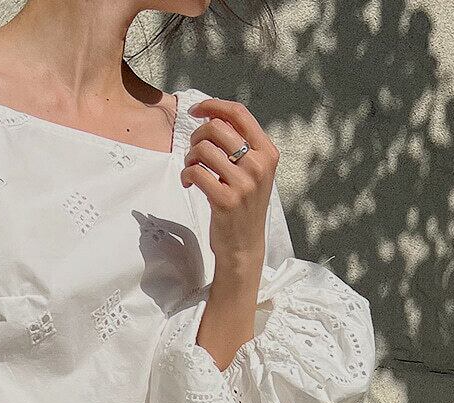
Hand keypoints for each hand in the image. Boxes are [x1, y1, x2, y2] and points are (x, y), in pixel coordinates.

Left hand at [181, 97, 277, 277]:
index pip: (239, 114)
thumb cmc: (244, 206)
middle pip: (217, 128)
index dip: (213, 105)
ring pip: (203, 149)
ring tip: (191, 169)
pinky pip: (195, 172)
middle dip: (198, 135)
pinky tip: (188, 183)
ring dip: (190, 156)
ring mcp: (243, 184)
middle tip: (194, 151)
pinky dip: (186, 174)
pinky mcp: (225, 200)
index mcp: (267, 152)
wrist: (244, 245)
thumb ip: (241, 145)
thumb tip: (213, 116)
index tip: (196, 110)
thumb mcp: (253, 172)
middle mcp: (258, 166)